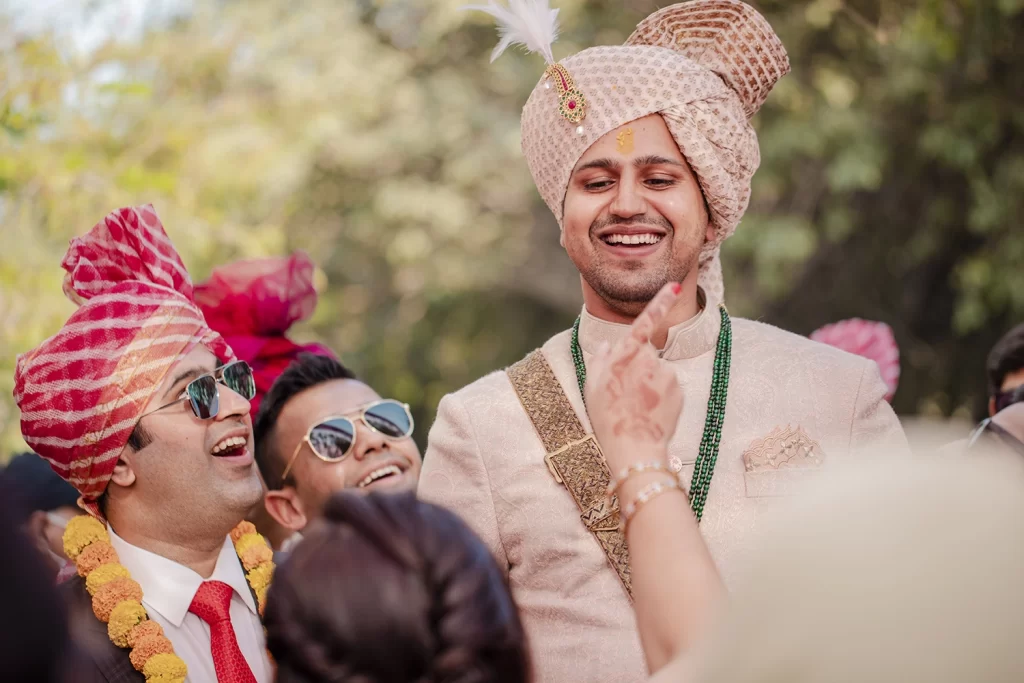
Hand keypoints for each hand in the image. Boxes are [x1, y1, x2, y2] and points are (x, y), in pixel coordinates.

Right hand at [585, 282, 683, 474]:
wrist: (634, 449)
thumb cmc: (607, 419)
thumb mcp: (592, 387)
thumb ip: (599, 360)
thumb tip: (608, 344)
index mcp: (625, 356)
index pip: (645, 322)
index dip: (660, 302)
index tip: (676, 285)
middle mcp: (649, 360)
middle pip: (645, 354)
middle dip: (637, 367)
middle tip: (624, 394)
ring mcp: (667, 375)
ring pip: (657, 371)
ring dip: (649, 383)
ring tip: (637, 407)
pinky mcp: (679, 389)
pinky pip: (668, 386)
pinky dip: (660, 395)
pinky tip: (650, 412)